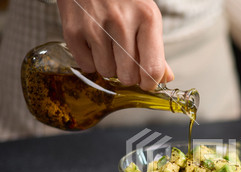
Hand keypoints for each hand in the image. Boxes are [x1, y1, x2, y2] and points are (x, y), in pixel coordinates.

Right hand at [57, 0, 173, 90]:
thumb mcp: (146, 16)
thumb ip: (155, 49)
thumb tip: (165, 78)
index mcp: (147, 18)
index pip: (152, 68)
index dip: (150, 83)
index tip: (147, 84)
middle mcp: (121, 22)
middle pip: (128, 76)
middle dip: (127, 74)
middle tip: (125, 60)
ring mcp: (95, 26)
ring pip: (106, 72)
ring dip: (108, 66)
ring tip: (108, 46)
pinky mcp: (73, 31)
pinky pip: (86, 66)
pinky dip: (90, 60)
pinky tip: (93, 42)